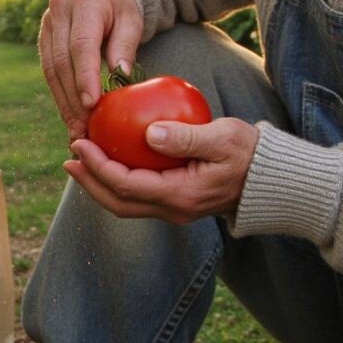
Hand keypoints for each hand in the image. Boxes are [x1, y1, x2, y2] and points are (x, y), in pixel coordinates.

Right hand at [38, 0, 143, 140]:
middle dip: (73, 97)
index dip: (85, 76)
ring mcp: (46, 24)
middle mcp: (59, 10)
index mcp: (84, 1)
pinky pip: (48, 71)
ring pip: (51, 70)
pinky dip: (60, 95)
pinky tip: (70, 115)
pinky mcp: (42, 38)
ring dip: (64, 102)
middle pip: (62, 61)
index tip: (92, 104)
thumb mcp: (132, 21)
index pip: (81, 45)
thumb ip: (125, 46)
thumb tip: (121, 77)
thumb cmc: (121, 8)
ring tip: (77, 128)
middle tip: (85, 126)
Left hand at [64, 118, 258, 223]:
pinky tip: (110, 159)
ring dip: (99, 184)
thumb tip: (149, 133)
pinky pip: (137, 196)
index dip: (97, 166)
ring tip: (80, 161)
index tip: (79, 144)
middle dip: (89, 181)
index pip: (126, 185)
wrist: (273, 180)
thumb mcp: (224, 138)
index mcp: (180, 195)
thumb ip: (187, 137)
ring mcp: (174, 209)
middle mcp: (172, 209)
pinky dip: (117, 180)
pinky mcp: (175, 202)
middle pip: (117, 202)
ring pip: (125, 204)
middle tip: (69, 158)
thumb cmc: (251, 154)